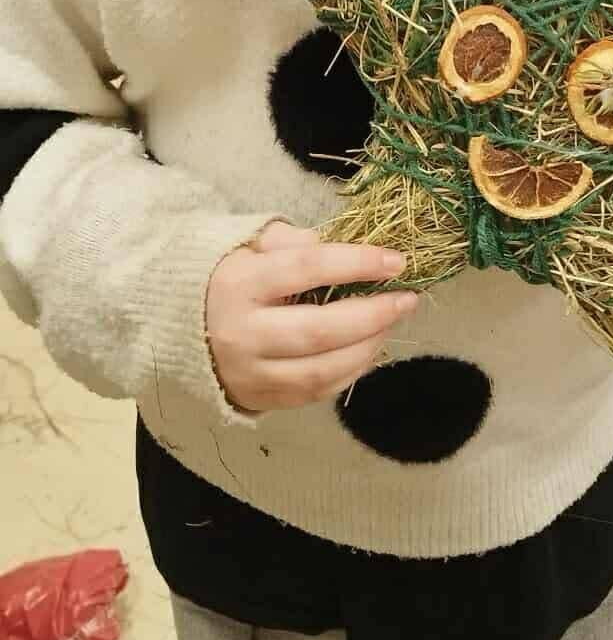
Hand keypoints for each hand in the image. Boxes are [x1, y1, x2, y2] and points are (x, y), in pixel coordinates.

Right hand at [205, 220, 418, 413]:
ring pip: (321, 370)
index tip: (395, 261)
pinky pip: (315, 392)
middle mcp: (242, 333)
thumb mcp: (249, 245)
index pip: (306, 268)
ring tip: (391, 323)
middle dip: (372, 315)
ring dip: (368, 348)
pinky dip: (350, 372)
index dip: (356, 263)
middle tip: (406, 299)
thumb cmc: (229, 279)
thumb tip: (341, 244)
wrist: (179, 330)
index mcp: (239, 283)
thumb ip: (291, 240)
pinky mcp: (259, 399)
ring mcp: (250, 373)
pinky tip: (369, 349)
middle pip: (318, 330)